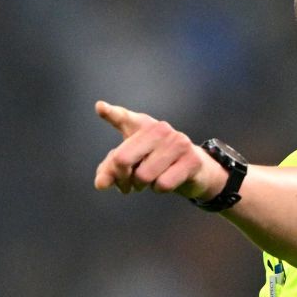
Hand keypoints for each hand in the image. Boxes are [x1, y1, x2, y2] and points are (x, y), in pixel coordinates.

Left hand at [93, 101, 221, 197]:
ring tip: (148, 182)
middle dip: (121, 178)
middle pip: (123, 159)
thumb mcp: (133, 162)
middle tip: (127, 184)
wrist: (196, 171)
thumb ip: (111, 169)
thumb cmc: (158, 163)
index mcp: (143, 125)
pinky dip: (159, 189)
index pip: (124, 118)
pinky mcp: (192, 160)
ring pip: (144, 176)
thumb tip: (101, 184)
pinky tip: (165, 182)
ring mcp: (178, 143)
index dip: (112, 113)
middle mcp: (160, 129)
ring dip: (142, 185)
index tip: (101, 108)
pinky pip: (163, 184)